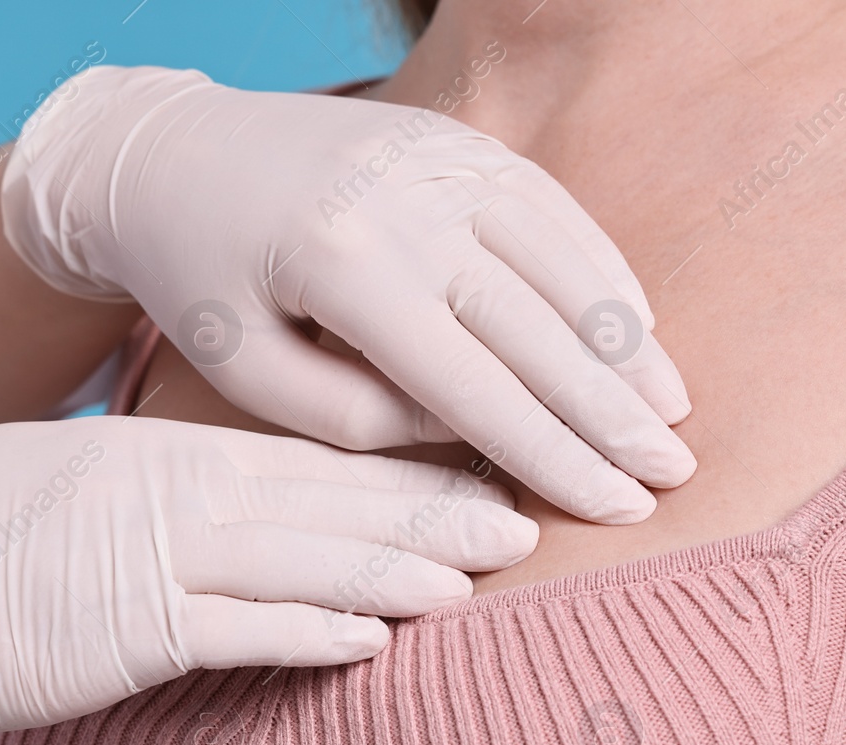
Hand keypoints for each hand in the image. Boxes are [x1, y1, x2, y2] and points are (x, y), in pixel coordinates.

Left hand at [0, 66, 694, 522]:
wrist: (170, 152)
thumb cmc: (202, 281)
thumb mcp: (250, 372)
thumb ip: (362, 419)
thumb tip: (474, 434)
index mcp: (345, 267)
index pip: (477, 385)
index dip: (555, 454)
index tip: (618, 506)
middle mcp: (405, 199)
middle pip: (539, 323)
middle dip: (613, 409)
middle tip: (675, 473)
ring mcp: (438, 157)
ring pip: (562, 259)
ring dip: (624, 341)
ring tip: (672, 414)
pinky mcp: (454, 137)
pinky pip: (551, 205)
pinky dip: (600, 268)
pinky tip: (636, 326)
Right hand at [0, 417, 535, 744]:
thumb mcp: (73, 478)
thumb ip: (165, 486)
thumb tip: (250, 506)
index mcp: (159, 447)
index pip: (310, 453)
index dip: (406, 464)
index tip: (483, 467)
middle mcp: (165, 489)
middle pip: (331, 500)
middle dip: (437, 509)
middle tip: (529, 515)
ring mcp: (143, 557)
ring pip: (303, 559)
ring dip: (400, 568)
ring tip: (485, 573)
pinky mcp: (118, 633)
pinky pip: (236, 633)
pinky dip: (311, 634)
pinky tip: (378, 639)